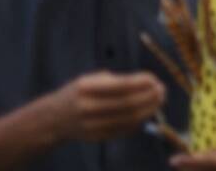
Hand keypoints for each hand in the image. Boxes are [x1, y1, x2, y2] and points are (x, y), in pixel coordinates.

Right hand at [47, 71, 164, 141]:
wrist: (53, 119)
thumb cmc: (78, 93)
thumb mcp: (91, 79)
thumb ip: (117, 81)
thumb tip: (148, 83)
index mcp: (87, 87)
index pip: (122, 86)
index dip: (142, 83)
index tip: (155, 79)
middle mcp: (88, 107)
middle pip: (128, 104)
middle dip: (149, 97)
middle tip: (162, 90)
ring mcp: (92, 125)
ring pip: (128, 119)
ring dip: (148, 110)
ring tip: (159, 101)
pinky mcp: (97, 137)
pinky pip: (123, 130)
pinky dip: (138, 121)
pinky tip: (147, 113)